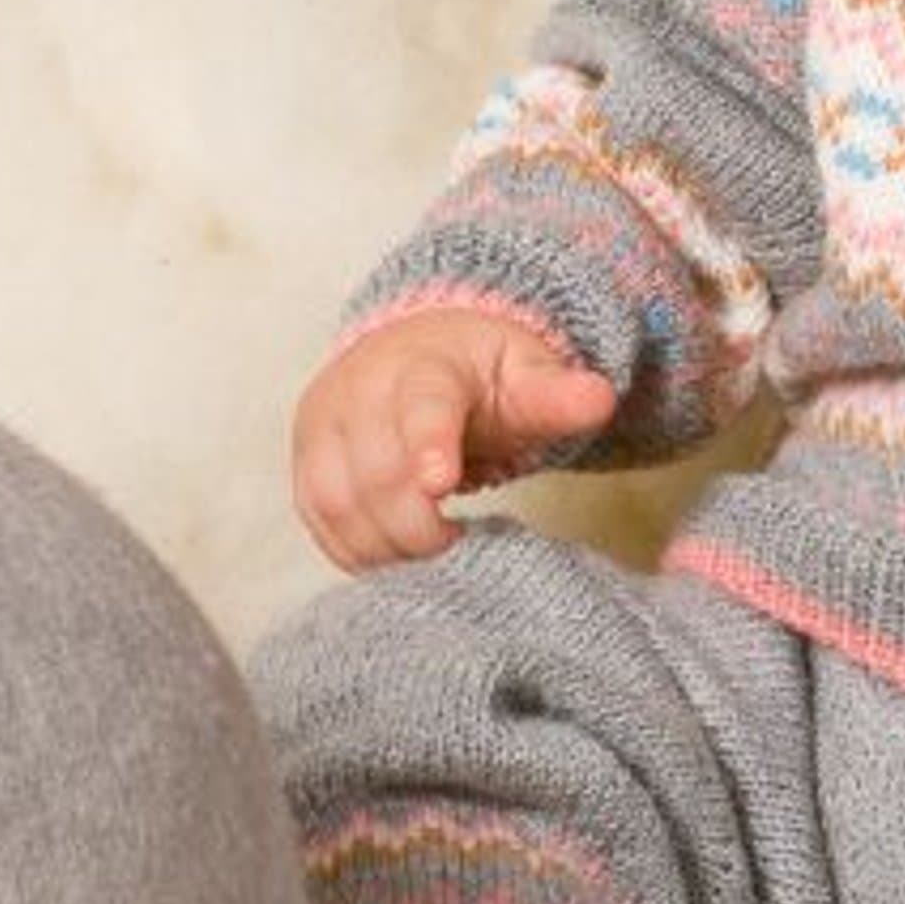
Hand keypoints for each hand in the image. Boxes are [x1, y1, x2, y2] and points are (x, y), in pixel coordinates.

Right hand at [291, 308, 617, 570]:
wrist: (418, 348)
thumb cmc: (480, 373)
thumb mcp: (527, 374)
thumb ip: (557, 395)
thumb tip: (599, 397)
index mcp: (425, 365)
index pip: (422, 406)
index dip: (428, 446)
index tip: (441, 485)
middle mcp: (361, 388)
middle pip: (376, 468)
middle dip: (414, 522)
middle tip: (454, 545)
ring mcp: (324, 423)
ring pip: (335, 498)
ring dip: (380, 542)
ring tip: (427, 553)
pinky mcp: (305, 457)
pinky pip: (315, 515)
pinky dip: (351, 546)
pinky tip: (391, 555)